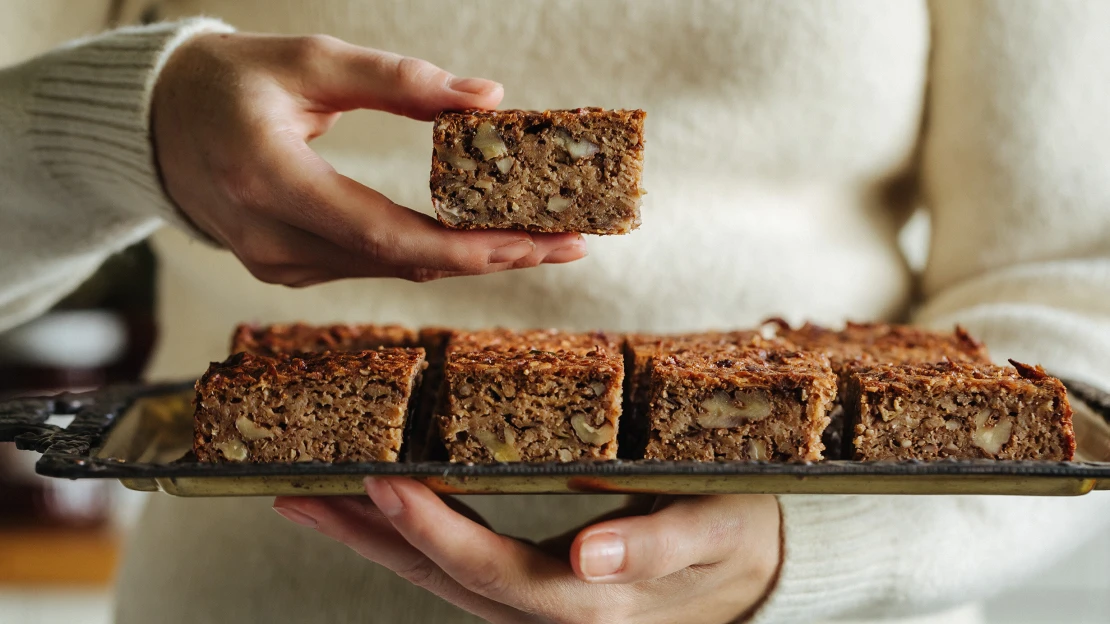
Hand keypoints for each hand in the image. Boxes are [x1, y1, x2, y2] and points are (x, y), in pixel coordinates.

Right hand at [152, 33, 585, 285]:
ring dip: (468, 257)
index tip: (541, 241)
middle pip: (403, 262)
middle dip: (493, 255)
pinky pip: (369, 266)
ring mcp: (275, 263)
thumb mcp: (310, 61)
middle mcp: (270, 238)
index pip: (387, 233)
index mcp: (270, 179)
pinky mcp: (284, 268)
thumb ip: (398, 80)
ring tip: (541, 239)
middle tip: (568, 245)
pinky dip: (426, 253)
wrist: (156, 125)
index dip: (470, 245)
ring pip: (391, 269)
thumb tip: (488, 98)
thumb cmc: (231, 81)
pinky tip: (477, 241)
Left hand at [273, 479, 781, 623]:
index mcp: (592, 602)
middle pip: (444, 581)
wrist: (752, 570)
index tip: (382, 483)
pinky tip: (376, 508)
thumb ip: (658, 547)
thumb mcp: (716, 530)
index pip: (496, 571)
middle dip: (369, 538)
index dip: (436, 532)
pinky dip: (410, 538)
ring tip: (311, 497)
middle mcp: (550, 612)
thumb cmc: (737, 535)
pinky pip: (458, 567)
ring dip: (372, 541)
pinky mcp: (530, 587)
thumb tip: (590, 560)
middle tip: (302, 491)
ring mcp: (534, 605)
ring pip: (439, 579)